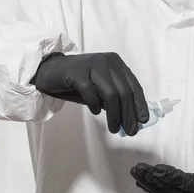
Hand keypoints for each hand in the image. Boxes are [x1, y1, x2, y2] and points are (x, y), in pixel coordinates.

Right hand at [30, 52, 148, 135]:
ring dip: (115, 115)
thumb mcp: (101, 89)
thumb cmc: (78, 82)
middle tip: (129, 131)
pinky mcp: (77, 72)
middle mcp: (107, 61)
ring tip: (114, 128)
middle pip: (124, 92)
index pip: (134, 85)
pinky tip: (95, 112)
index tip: (143, 120)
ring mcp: (93, 65)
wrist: (50, 70)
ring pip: (111, 94)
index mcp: (116, 63)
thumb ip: (115, 98)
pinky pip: (91, 93)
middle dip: (128, 115)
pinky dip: (95, 105)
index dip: (140, 104)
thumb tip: (131, 118)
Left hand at [130, 157, 193, 192]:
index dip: (169, 178)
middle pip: (170, 189)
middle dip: (152, 179)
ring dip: (148, 183)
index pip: (184, 184)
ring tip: (136, 172)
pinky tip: (141, 182)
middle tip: (138, 169)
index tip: (156, 170)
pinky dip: (152, 188)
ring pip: (164, 192)